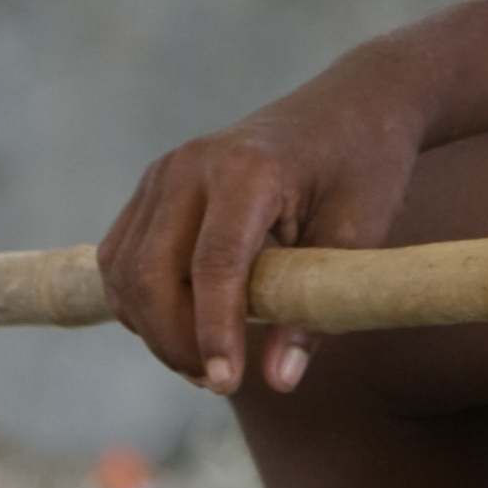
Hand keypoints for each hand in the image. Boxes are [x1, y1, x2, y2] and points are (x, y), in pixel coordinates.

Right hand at [96, 59, 423, 393]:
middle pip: (152, 274)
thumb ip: (315, 306)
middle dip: (174, 341)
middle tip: (219, 382)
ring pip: (126, 270)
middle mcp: (191, 165)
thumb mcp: (360, 233)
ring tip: (204, 364)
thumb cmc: (365, 164)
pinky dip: (138, 301)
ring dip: (152, 328)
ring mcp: (164, 171)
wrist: (352, 103)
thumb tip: (279, 381)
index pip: (213, 265)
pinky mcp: (154, 184)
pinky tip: (179, 329)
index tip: (227, 384)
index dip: (214, 331)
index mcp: (248, 169)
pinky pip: (121, 255)